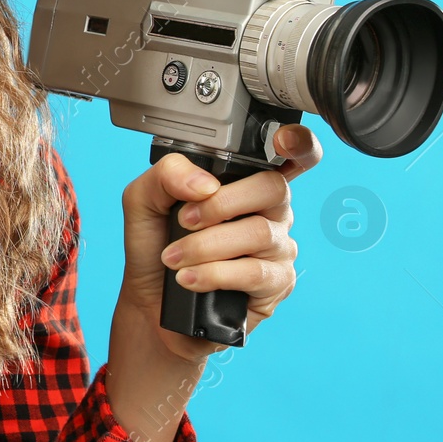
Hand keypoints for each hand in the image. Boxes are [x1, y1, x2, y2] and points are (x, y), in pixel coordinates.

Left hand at [117, 124, 322, 362]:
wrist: (151, 301)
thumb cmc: (155, 245)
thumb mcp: (143, 200)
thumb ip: (166, 174)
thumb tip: (205, 184)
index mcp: (243, 180)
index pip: (289, 153)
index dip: (298, 143)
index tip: (283, 140)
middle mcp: (269, 209)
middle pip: (271, 189)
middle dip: (220, 205)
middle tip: (184, 221)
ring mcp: (278, 246)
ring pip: (259, 233)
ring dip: (205, 246)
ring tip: (174, 258)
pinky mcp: (277, 282)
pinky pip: (255, 272)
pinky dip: (213, 274)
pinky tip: (189, 279)